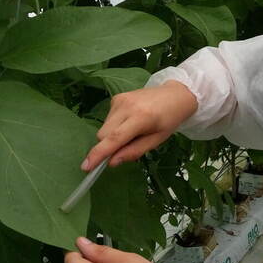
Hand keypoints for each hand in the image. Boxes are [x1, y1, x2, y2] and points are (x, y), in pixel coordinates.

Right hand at [82, 79, 197, 171]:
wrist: (175, 95)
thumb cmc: (169, 120)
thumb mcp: (156, 140)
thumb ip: (134, 151)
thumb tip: (112, 162)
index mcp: (140, 118)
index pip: (114, 139)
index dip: (99, 154)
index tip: (86, 167)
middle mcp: (126, 106)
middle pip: (103, 135)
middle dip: (108, 146)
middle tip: (127, 147)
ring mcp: (119, 100)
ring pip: (104, 128)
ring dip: (113, 135)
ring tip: (133, 130)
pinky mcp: (116, 97)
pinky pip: (108, 119)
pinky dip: (115, 125)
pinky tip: (130, 120)